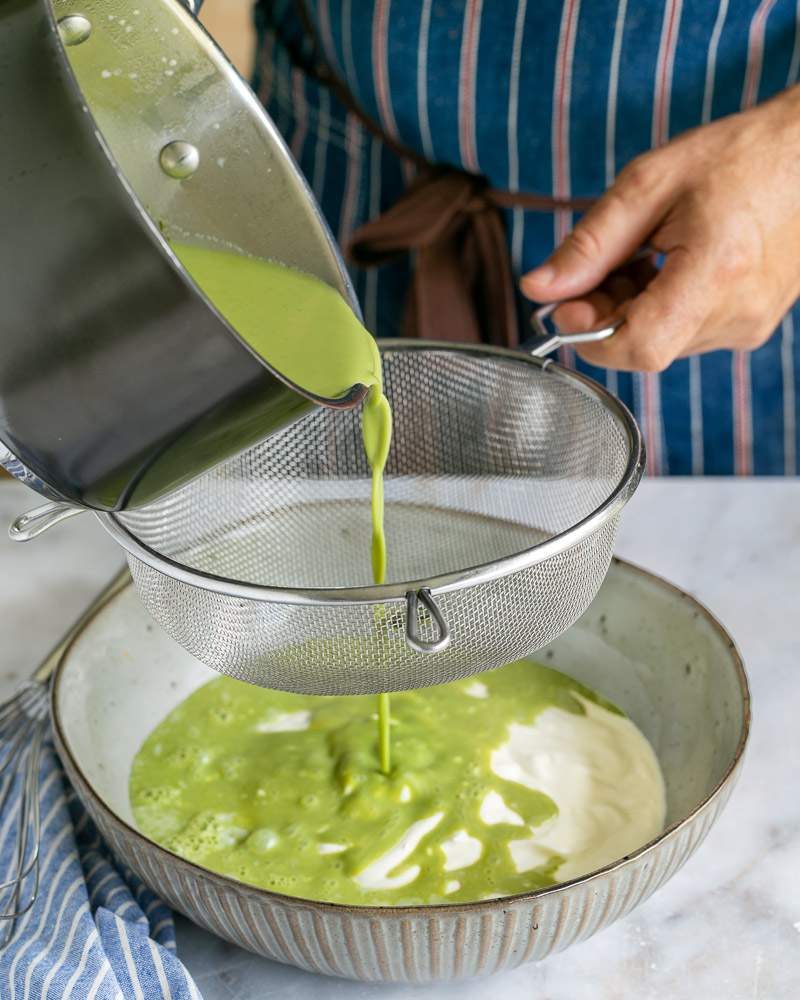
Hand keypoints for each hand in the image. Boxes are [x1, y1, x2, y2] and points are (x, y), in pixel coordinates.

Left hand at [520, 85, 799, 371]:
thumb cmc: (738, 157)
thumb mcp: (649, 185)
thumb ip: (589, 244)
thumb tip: (539, 288)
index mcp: (716, 271)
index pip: (640, 347)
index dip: (591, 337)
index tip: (569, 305)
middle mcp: (738, 312)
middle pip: (643, 347)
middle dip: (603, 316)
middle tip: (599, 267)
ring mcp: (749, 325)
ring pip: (660, 343)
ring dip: (631, 310)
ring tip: (642, 255)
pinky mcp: (751, 327)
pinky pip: (684, 334)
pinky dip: (659, 309)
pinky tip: (664, 267)